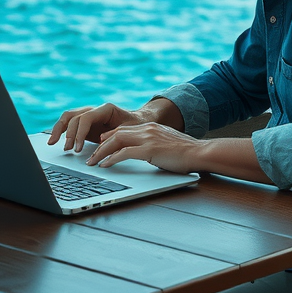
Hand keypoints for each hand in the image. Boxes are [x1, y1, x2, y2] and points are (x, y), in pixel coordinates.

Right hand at [48, 103, 150, 152]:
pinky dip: (60, 130)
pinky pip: (69, 124)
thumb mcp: (130, 131)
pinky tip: (54, 140)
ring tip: (52, 143)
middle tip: (68, 149)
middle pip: (74, 116)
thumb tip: (102, 143)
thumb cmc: (137, 125)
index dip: (80, 132)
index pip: (87, 117)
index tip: (78, 148)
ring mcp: (89, 116)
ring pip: (68, 117)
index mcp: (106, 108)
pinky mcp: (86, 124)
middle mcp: (95, 110)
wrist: (140, 122)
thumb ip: (117, 135)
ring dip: (59, 129)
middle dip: (68, 133)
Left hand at [87, 122, 201, 173]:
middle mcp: (147, 129)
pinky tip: (105, 165)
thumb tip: (147, 153)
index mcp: (150, 127)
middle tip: (91, 156)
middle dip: (101, 145)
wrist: (199, 152)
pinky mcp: (149, 149)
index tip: (100, 144)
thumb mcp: (167, 144)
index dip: (109, 137)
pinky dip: (112, 159)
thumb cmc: (187, 153)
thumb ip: (154, 144)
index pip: (124, 129)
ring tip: (93, 162)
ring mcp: (147, 138)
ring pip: (116, 141)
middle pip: (116, 134)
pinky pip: (124, 153)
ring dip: (102, 152)